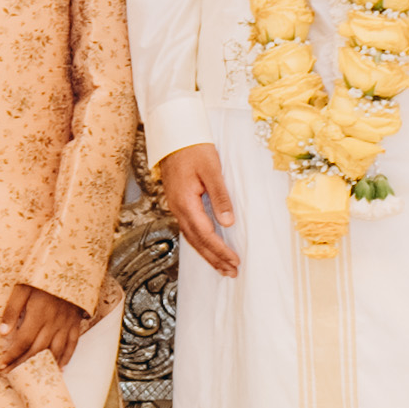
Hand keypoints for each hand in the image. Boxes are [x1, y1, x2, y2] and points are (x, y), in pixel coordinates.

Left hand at [4, 282, 95, 371]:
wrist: (71, 265)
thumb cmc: (43, 276)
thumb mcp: (22, 287)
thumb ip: (12, 309)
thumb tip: (2, 332)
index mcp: (39, 314)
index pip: (23, 342)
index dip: (12, 356)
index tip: (1, 366)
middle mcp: (53, 323)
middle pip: (37, 350)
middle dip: (22, 365)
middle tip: (11, 375)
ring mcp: (66, 324)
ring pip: (55, 351)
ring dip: (44, 366)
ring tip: (34, 376)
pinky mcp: (75, 323)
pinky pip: (73, 344)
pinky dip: (67, 358)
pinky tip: (60, 368)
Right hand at [153, 143, 242, 275]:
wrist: (174, 135)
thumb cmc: (193, 148)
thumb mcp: (212, 169)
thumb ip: (220, 196)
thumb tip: (228, 222)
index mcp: (185, 202)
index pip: (205, 234)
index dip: (220, 250)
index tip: (234, 261)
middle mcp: (178, 208)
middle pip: (197, 241)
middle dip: (214, 259)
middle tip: (231, 272)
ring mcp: (176, 206)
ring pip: (191, 237)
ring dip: (207, 254)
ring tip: (222, 267)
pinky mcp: (179, 202)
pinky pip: (189, 229)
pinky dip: (200, 242)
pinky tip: (207, 247)